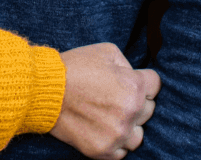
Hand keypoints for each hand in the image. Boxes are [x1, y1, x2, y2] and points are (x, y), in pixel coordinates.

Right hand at [49, 43, 159, 158]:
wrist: (44, 90)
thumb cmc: (75, 67)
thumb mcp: (107, 51)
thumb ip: (128, 65)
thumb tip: (135, 76)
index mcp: (134, 86)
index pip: (155, 85)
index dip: (142, 80)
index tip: (129, 81)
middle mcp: (130, 112)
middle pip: (148, 110)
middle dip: (135, 102)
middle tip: (115, 97)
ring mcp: (117, 134)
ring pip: (138, 135)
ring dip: (129, 126)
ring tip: (112, 118)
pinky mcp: (102, 150)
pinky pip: (121, 152)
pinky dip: (115, 143)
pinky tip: (104, 130)